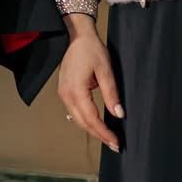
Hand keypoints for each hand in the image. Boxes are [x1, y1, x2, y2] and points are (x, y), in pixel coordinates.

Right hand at [56, 14, 121, 151]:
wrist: (76, 36)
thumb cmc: (91, 50)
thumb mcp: (106, 70)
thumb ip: (111, 94)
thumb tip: (119, 114)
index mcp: (76, 91)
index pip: (91, 119)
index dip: (104, 132)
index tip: (116, 142)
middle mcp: (66, 95)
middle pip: (83, 123)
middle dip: (99, 135)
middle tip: (115, 144)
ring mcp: (63, 94)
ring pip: (77, 119)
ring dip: (92, 129)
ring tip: (107, 137)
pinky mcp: (64, 92)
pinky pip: (74, 112)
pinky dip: (85, 121)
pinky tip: (95, 124)